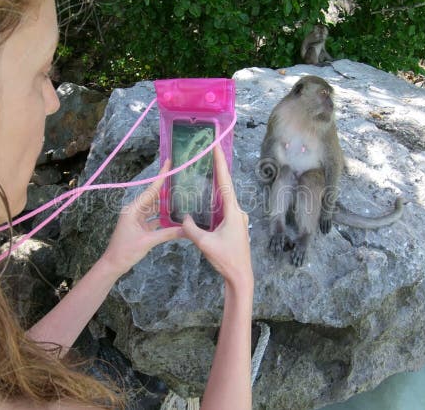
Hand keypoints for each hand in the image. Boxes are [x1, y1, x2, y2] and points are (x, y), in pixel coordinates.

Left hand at [102, 160, 182, 275]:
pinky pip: (154, 218)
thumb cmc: (126, 251)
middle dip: (166, 188)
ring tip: (181, 195)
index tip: (168, 162)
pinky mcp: (141, 228)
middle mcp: (135, 211)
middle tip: (181, 178)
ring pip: (155, 207)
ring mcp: (138, 219)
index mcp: (134, 209)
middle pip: (153, 196)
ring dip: (166, 203)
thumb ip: (167, 234)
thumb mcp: (148, 241)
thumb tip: (187, 230)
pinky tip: (175, 216)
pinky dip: (164, 217)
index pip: (151, 190)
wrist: (113, 264)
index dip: (161, 176)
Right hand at [181, 145, 252, 290]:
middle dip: (217, 170)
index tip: (216, 147)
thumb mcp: (205, 243)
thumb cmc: (226, 259)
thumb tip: (183, 217)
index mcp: (233, 212)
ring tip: (206, 171)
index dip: (220, 164)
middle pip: (225, 187)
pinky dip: (215, 201)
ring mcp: (238, 219)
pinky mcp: (235, 226)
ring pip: (224, 199)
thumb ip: (191, 228)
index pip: (225, 183)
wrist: (240, 276)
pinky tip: (207, 199)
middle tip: (209, 153)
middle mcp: (237, 212)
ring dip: (215, 186)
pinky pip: (224, 209)